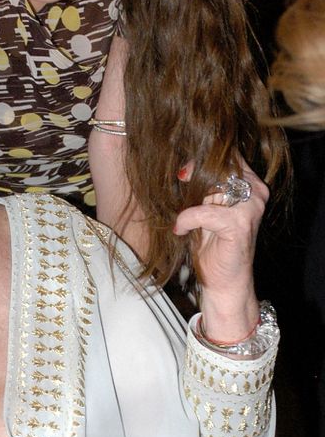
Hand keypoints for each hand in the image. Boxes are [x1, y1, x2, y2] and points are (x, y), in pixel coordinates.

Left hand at [173, 160, 266, 342]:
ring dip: (192, 196)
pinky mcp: (238, 225)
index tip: (183, 170)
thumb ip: (204, 185)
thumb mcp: (208, 207)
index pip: (229, 156)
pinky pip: (203, 212)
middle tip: (180, 180)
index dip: (204, 157)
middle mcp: (256, 192)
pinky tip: (181, 229)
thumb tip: (182, 165)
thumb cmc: (214, 243)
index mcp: (251, 184)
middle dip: (196, 171)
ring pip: (213, 184)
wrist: (225, 281)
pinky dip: (186, 219)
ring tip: (183, 212)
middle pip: (222, 165)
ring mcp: (250, 208)